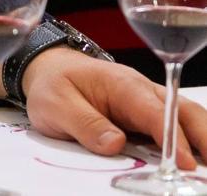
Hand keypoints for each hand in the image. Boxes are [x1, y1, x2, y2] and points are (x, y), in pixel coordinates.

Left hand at [20, 47, 206, 169]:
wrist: (48, 70)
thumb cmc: (53, 84)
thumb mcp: (55, 104)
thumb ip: (84, 123)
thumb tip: (115, 144)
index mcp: (121, 85)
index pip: (154, 111)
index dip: (173, 139)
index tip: (186, 163)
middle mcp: (142, 91)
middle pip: (184, 111)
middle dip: (204, 137)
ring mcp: (147, 102)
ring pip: (185, 118)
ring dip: (201, 140)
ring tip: (205, 168)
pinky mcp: (145, 115)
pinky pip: (172, 126)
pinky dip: (188, 142)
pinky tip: (192, 161)